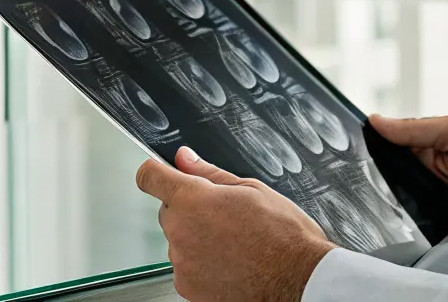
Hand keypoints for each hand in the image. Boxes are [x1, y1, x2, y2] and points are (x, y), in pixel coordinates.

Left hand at [135, 147, 335, 301]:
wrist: (297, 281)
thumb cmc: (283, 237)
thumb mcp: (251, 189)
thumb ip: (209, 173)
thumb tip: (186, 158)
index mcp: (192, 200)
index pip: (150, 176)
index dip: (155, 171)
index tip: (161, 173)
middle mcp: (179, 231)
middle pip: (169, 211)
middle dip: (189, 209)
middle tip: (224, 215)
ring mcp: (181, 262)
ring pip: (179, 240)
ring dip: (196, 238)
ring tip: (234, 243)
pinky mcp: (187, 288)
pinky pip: (186, 267)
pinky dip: (201, 264)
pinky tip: (230, 263)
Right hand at [370, 113, 447, 239]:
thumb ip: (416, 128)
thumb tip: (375, 121)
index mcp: (427, 148)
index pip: (388, 149)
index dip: (369, 149)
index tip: (349, 148)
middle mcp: (425, 177)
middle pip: (386, 181)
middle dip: (374, 180)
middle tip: (358, 178)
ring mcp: (432, 205)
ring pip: (395, 208)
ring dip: (387, 206)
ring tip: (375, 201)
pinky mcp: (441, 231)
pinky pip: (415, 234)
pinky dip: (404, 231)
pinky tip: (395, 225)